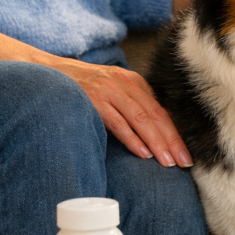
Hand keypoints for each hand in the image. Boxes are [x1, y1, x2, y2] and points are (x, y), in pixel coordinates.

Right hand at [50, 57, 192, 167]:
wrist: (47, 73)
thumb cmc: (84, 88)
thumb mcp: (113, 90)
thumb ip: (133, 105)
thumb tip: (156, 133)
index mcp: (134, 82)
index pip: (161, 110)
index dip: (177, 133)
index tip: (187, 154)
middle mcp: (125, 84)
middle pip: (156, 115)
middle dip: (172, 140)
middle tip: (184, 162)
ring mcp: (109, 91)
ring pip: (140, 119)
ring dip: (156, 142)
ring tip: (168, 162)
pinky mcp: (93, 100)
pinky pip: (117, 122)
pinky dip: (132, 138)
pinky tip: (143, 153)